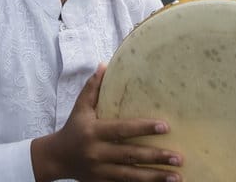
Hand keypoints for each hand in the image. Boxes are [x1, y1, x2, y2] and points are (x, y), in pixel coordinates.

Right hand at [30, 65, 181, 181]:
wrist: (56, 159)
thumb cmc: (73, 128)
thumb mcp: (80, 107)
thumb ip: (93, 88)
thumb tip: (104, 65)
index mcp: (94, 131)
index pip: (122, 129)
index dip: (143, 128)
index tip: (165, 127)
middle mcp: (97, 152)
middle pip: (130, 155)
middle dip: (156, 157)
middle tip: (179, 158)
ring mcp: (100, 171)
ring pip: (131, 176)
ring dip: (155, 177)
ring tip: (177, 177)